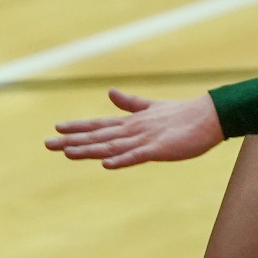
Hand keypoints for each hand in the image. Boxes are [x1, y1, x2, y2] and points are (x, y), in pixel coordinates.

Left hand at [46, 92, 224, 168]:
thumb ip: (130, 103)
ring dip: (89, 149)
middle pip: (98, 136)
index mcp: (131, 122)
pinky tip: (106, 164)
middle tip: (47, 144)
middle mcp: (133, 129)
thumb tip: (110, 92)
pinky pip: (137, 156)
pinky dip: (121, 160)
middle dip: (72, 140)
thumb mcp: (152, 108)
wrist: (210, 116)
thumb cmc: (183, 114)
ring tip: (68, 152)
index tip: (56, 129)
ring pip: (111, 146)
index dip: (77, 127)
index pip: (99, 125)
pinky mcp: (159, 149)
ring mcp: (145, 139)